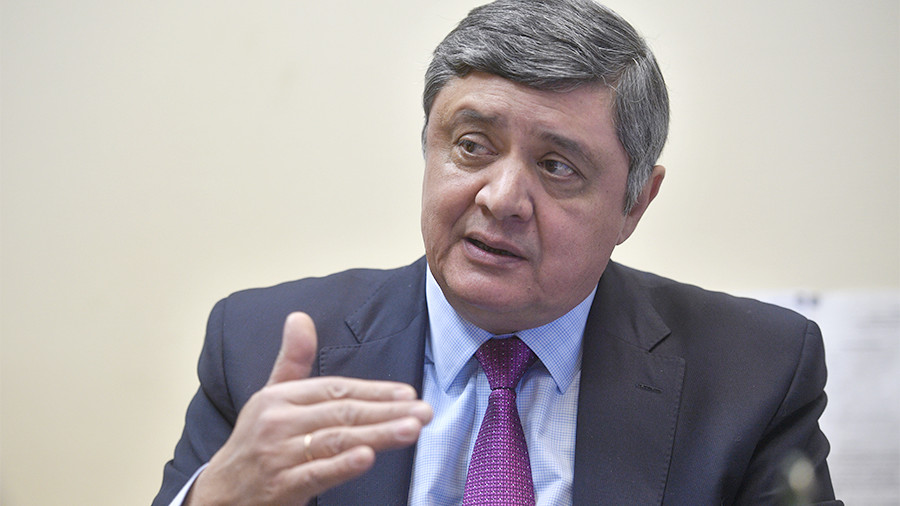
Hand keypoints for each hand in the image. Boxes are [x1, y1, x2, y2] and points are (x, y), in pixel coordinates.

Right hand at [185, 312, 432, 504]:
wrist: (220, 495)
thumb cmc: (254, 443)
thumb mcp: (269, 398)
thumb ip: (292, 361)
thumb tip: (300, 317)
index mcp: (279, 398)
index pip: (335, 389)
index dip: (374, 390)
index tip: (408, 393)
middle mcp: (278, 422)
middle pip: (341, 412)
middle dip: (386, 411)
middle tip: (424, 412)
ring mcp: (278, 455)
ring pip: (335, 440)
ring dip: (377, 434)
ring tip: (411, 430)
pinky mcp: (280, 486)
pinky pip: (315, 474)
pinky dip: (341, 466)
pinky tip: (367, 457)